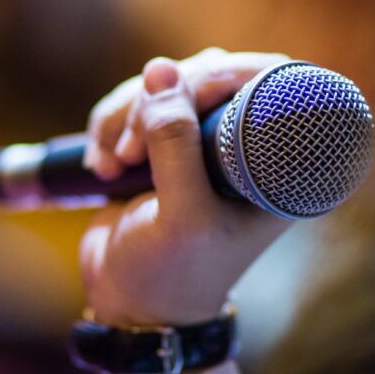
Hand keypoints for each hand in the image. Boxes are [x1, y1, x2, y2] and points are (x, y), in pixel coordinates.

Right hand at [80, 49, 291, 326]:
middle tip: (132, 152)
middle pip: (207, 75)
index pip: (266, 83)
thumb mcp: (181, 216)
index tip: (180, 98)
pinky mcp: (160, 146)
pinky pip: (134, 105)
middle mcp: (240, 147)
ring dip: (126, 117)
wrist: (129, 302)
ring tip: (114, 167)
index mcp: (271, 165)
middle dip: (158, 105)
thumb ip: (176, 145)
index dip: (221, 77)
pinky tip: (103, 167)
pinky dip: (110, 126)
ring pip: (164, 86)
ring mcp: (198, 142)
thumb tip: (161, 70)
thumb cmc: (172, 272)